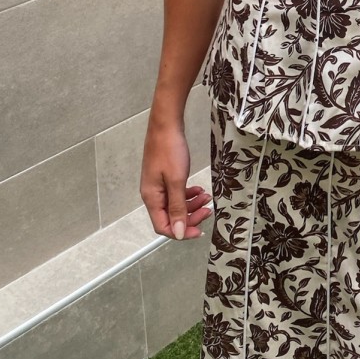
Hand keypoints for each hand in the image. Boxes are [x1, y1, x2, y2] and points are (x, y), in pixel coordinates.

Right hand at [140, 118, 213, 241]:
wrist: (166, 125)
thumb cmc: (169, 150)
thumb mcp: (176, 181)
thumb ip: (177, 208)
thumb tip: (179, 233)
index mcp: (152, 198)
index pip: (163, 227)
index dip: (182, 231)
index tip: (199, 230)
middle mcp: (153, 195)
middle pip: (170, 217)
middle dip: (190, 217)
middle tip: (207, 211)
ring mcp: (158, 186)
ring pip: (175, 205)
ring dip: (192, 205)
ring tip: (207, 198)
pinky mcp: (164, 177)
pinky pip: (176, 194)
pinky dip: (188, 195)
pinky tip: (199, 190)